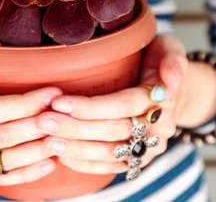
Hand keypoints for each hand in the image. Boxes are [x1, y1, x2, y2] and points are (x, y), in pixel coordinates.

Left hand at [35, 35, 188, 173]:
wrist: (171, 87)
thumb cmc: (160, 59)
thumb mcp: (170, 48)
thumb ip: (172, 59)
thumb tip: (170, 78)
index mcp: (163, 98)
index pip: (123, 105)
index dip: (91, 106)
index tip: (59, 102)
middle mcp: (158, 128)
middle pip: (113, 130)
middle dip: (75, 127)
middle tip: (43, 120)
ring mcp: (149, 146)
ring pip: (111, 152)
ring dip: (77, 148)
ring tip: (47, 140)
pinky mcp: (139, 158)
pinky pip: (113, 166)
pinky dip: (87, 164)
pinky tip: (63, 157)